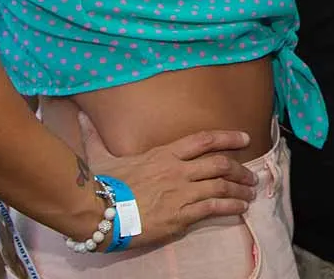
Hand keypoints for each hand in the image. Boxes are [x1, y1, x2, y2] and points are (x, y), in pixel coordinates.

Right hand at [78, 115, 257, 250]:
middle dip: (239, 169)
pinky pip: (212, 209)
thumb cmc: (104, 185)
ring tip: (250, 192)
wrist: (101, 213)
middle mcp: (178, 170)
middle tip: (252, 174)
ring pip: (220, 187)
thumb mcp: (103, 155)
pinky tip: (240, 209)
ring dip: (239, 189)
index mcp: (165, 153)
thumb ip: (97, 136)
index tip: (245, 138)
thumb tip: (82, 116)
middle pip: (219, 163)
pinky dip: (230, 207)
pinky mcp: (181, 216)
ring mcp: (182, 193)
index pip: (204, 139)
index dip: (228, 137)